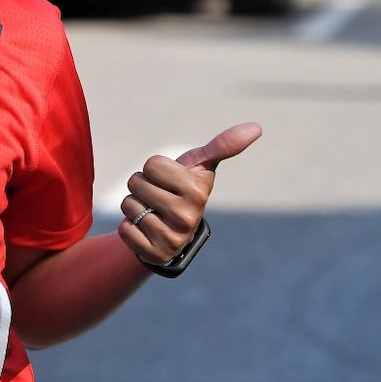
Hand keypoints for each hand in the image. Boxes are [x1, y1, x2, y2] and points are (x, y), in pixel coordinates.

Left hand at [118, 123, 261, 265]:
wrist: (176, 232)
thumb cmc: (185, 190)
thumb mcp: (201, 166)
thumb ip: (223, 146)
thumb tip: (256, 127)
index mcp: (198, 190)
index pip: (151, 164)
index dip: (155, 169)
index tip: (169, 180)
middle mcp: (187, 217)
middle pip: (136, 182)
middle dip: (143, 186)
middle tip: (159, 197)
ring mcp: (171, 238)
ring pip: (128, 204)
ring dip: (134, 205)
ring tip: (153, 212)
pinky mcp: (153, 254)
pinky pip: (124, 229)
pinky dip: (129, 227)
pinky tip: (146, 230)